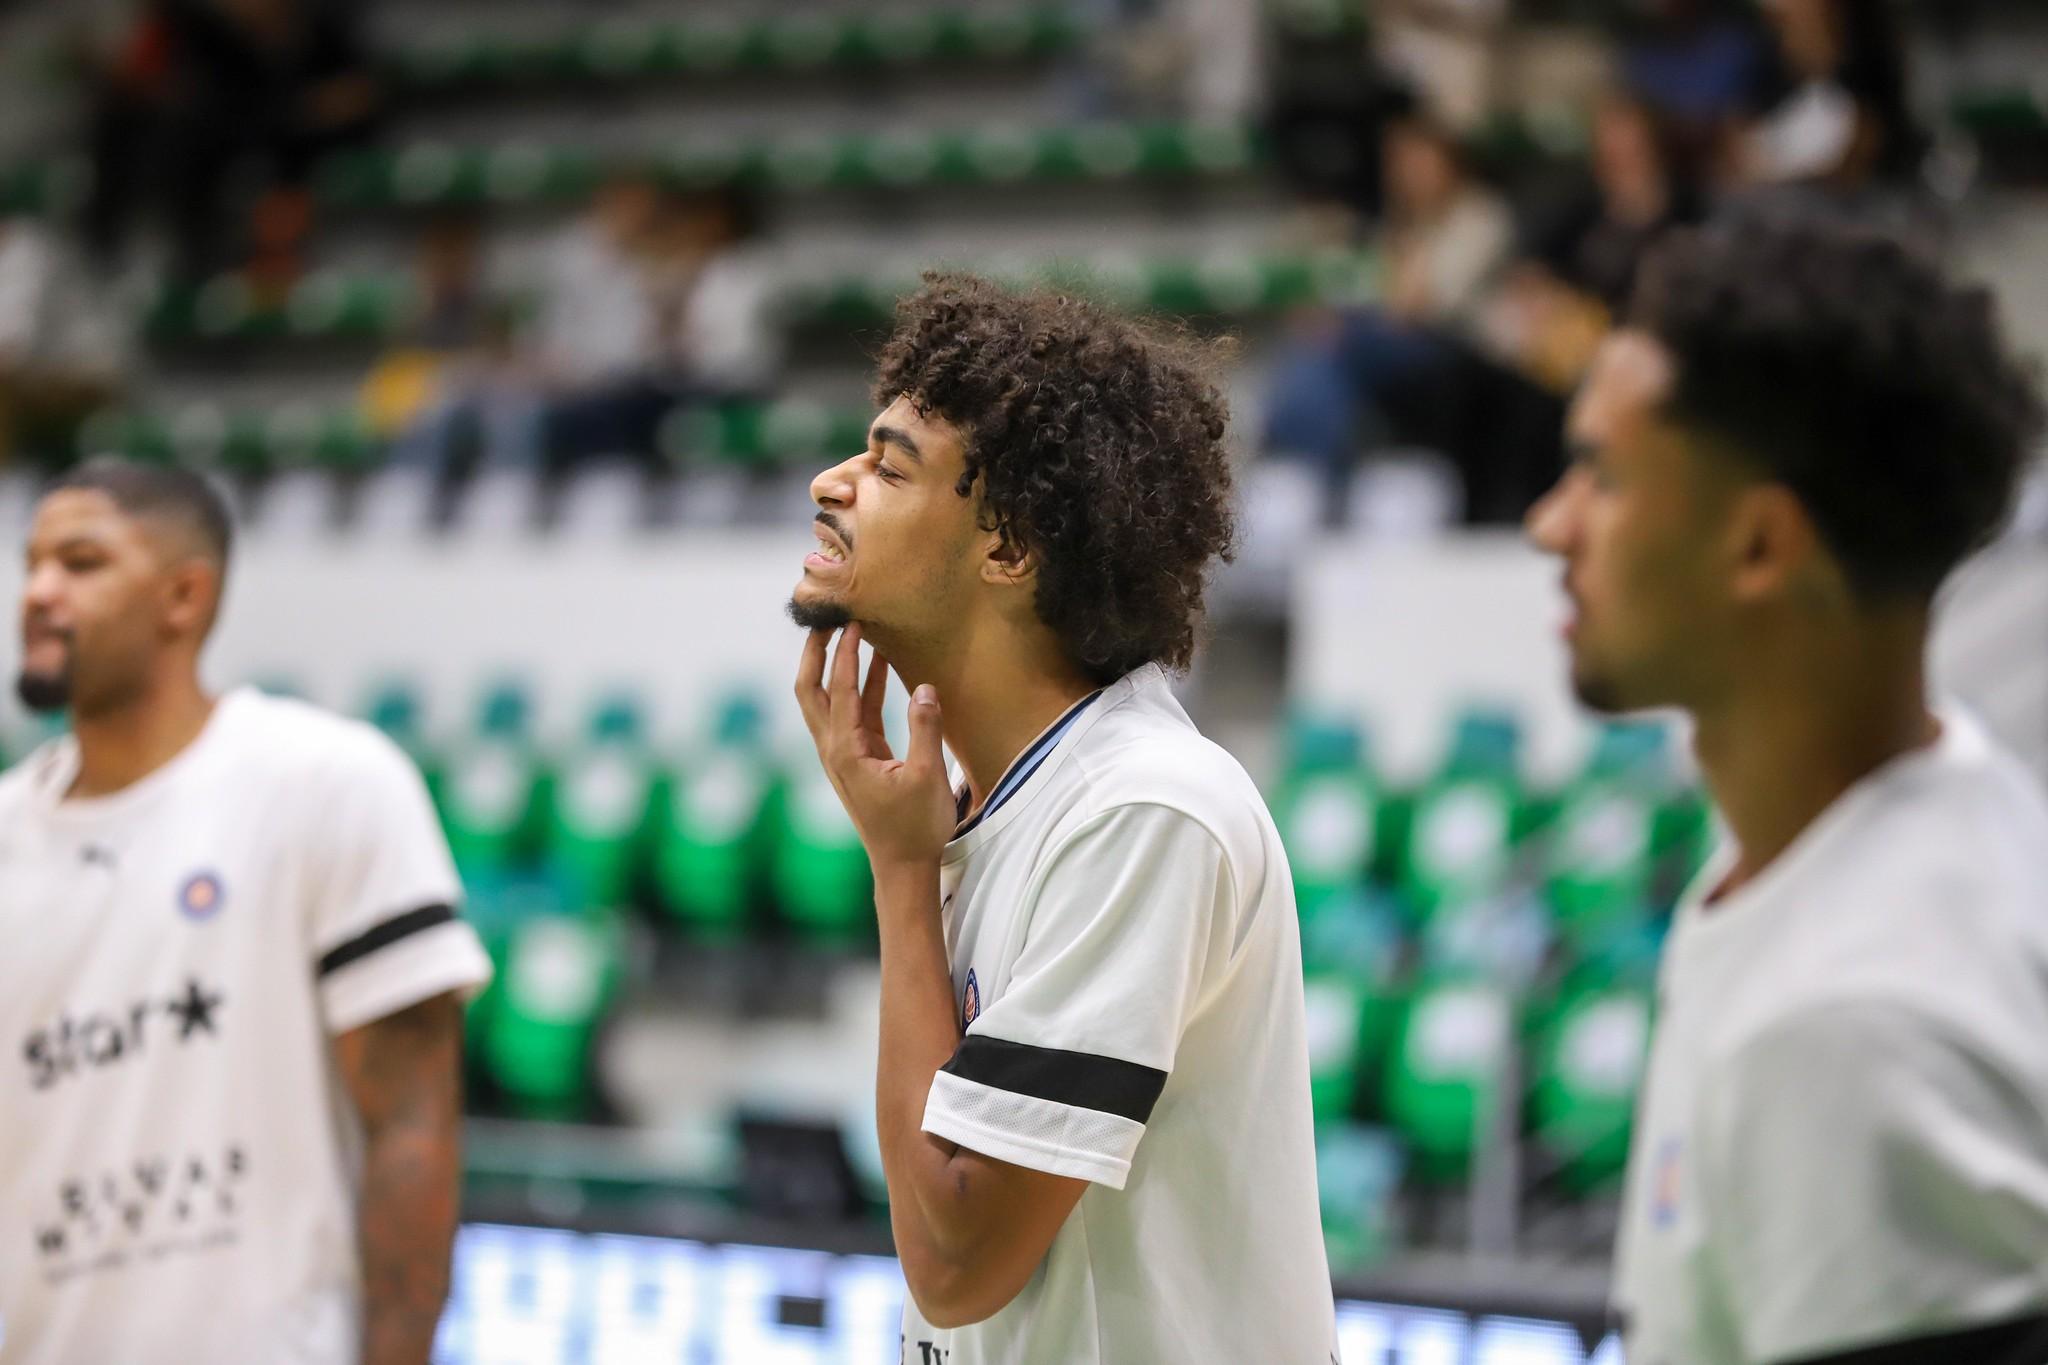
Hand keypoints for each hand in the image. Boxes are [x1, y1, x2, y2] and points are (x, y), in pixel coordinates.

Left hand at [795, 624, 955, 870]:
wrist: (903, 866)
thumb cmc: (915, 827)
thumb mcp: (927, 777)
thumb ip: (925, 729)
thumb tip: (925, 688)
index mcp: (845, 752)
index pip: (839, 691)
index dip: (844, 654)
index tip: (849, 621)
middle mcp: (834, 750)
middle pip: (810, 691)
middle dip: (815, 654)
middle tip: (824, 618)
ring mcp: (843, 753)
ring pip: (828, 700)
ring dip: (837, 666)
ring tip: (851, 630)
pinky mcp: (858, 757)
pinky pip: (855, 712)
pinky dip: (863, 686)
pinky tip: (881, 664)